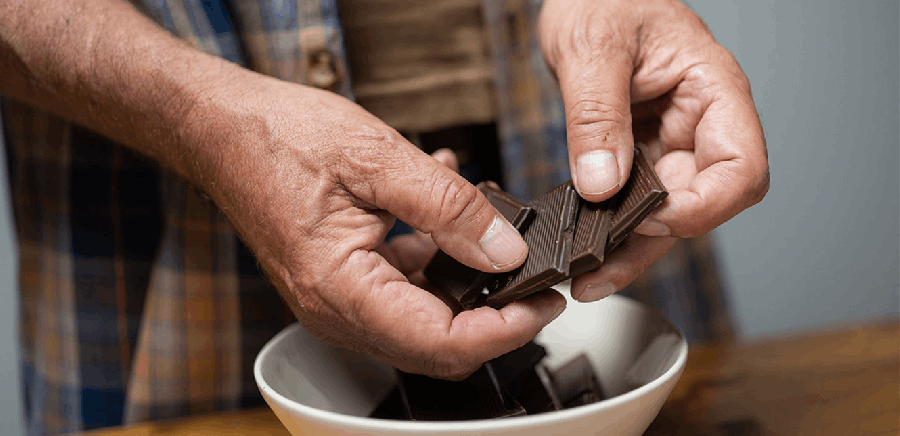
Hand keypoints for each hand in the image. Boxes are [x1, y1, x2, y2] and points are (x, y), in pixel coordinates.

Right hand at [188, 71, 565, 378]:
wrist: (220, 131)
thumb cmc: (277, 139)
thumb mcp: (378, 159)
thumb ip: (448, 207)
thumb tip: (505, 249)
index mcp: (341, 289)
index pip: (440, 342)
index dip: (504, 330)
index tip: (544, 304)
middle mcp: (336, 310)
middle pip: (436, 346)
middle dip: (495, 317)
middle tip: (536, 280)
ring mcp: (337, 300)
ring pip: (424, 321)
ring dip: (467, 286)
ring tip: (495, 235)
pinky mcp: (341, 282)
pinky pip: (402, 292)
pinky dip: (436, 263)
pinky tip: (445, 218)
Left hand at [538, 0, 768, 300]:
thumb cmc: (604, 0)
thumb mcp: (593, 48)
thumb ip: (597, 115)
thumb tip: (603, 182)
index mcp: (713, 92)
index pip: (740, 169)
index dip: (703, 206)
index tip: (651, 217)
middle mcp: (699, 125)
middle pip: (702, 203)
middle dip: (656, 237)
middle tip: (601, 261)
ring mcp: (670, 145)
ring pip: (666, 216)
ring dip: (631, 250)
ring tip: (588, 279)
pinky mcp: (638, 157)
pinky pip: (634, 204)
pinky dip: (612, 232)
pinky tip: (586, 257)